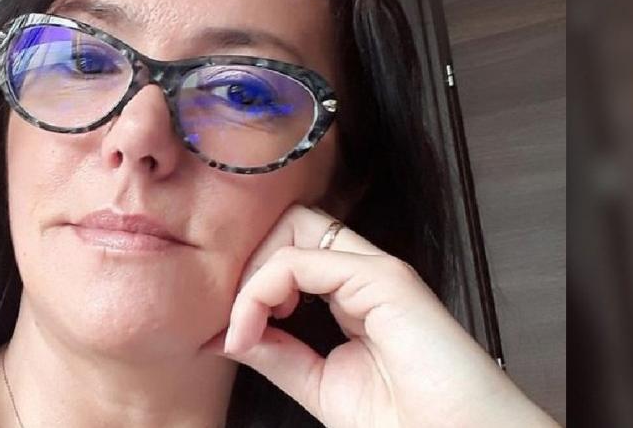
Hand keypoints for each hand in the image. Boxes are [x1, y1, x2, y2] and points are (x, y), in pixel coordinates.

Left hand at [201, 204, 558, 427]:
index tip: (227, 332)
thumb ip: (278, 353)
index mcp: (352, 293)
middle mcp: (364, 272)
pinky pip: (298, 262)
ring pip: (290, 229)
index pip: (289, 251)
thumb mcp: (319, 384)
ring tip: (244, 327)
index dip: (249, 281)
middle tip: (235, 320)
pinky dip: (260, 292)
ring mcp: (375, 270)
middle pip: (289, 225)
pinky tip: (254, 329)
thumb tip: (225, 333)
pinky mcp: (384, 279)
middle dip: (248, 263)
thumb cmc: (406, 420)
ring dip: (251, 275)